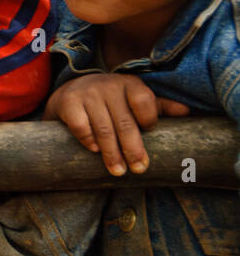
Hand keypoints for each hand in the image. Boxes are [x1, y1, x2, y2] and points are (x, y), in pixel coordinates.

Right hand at [45, 73, 188, 175]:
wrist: (70, 91)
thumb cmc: (110, 100)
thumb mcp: (133, 99)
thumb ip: (157, 106)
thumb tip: (187, 112)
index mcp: (129, 84)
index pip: (143, 101)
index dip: (148, 119)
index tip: (149, 133)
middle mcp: (108, 85)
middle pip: (124, 121)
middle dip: (133, 148)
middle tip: (139, 169)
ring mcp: (87, 93)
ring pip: (103, 128)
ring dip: (112, 153)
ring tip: (118, 171)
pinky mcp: (69, 102)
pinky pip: (81, 126)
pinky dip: (88, 140)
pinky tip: (94, 151)